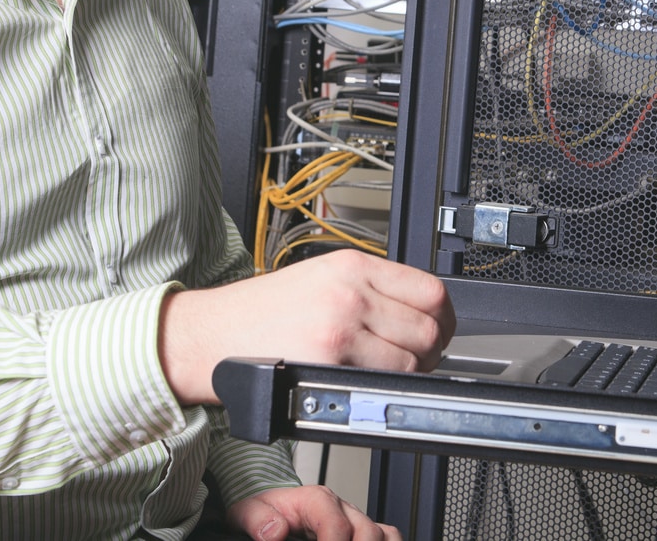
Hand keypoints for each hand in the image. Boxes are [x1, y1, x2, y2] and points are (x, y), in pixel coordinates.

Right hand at [159, 250, 454, 404]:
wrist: (212, 335)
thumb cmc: (258, 313)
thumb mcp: (318, 278)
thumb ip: (368, 289)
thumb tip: (415, 314)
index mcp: (351, 266)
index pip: (430, 289)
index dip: (444, 319)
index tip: (439, 331)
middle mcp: (351, 292)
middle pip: (430, 326)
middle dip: (432, 351)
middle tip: (415, 360)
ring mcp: (342, 327)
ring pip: (415, 357)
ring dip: (412, 374)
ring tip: (389, 375)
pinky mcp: (330, 363)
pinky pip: (386, 382)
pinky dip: (385, 390)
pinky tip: (369, 387)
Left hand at [226, 484, 401, 540]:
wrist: (270, 509)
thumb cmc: (264, 512)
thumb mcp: (247, 512)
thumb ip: (257, 519)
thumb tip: (272, 530)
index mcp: (316, 500)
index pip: (336, 524)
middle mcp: (341, 508)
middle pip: (367, 532)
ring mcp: (355, 519)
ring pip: (383, 534)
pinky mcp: (362, 532)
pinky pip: (389, 536)